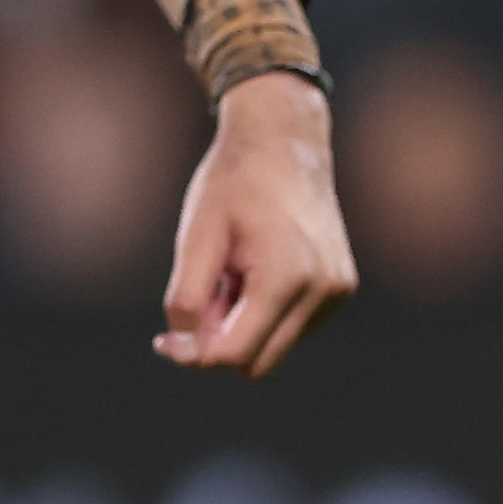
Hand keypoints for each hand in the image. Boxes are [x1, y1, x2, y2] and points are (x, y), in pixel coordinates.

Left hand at [155, 74, 351, 373]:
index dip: (192, 353)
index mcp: (287, 276)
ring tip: (232, 274)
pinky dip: (264, 315)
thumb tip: (189, 350)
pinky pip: (291, 330)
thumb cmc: (233, 183)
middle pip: (257, 362)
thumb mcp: (196, 236)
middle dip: (219, 341)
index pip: (235, 353)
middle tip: (200, 297)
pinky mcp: (340, 289)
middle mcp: (322, 291)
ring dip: (242, 327)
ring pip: (273, 350)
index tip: (162, 340)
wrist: (285, 140)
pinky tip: (255, 270)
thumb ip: (188, 298)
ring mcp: (336, 291)